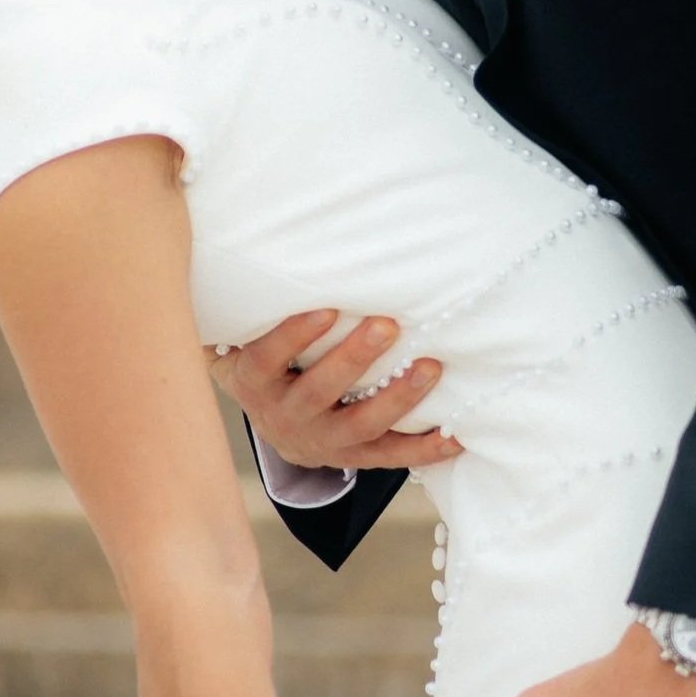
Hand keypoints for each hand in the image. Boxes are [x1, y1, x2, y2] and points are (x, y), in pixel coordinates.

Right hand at [210, 310, 461, 474]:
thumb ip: (246, 303)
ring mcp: (321, 441)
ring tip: (430, 367)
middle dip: (354, 359)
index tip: (326, 310)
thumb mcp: (239, 336)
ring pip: (360, 426)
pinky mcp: (352, 457)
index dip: (294, 337)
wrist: (271, 421)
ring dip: (398, 398)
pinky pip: (390, 457)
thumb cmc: (265, 358)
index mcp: (254, 381)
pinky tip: (456, 437)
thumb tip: (250, 239)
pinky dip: (424, 449)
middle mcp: (284, 416)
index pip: (268, 359)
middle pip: (319, 392)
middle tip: (387, 325)